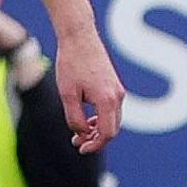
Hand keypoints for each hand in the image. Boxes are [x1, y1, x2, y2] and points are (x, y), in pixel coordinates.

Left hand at [53, 29, 126, 152]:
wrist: (80, 37)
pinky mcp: (114, 85)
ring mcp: (118, 90)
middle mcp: (118, 96)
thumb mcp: (68, 95)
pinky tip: (87, 118)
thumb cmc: (71, 63)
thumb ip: (74, 118)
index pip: (107, 133)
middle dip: (96, 139)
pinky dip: (101, 118)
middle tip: (76, 142)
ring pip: (113, 119)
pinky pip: (112, 109)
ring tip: (79, 132)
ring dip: (98, 129)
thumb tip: (81, 134)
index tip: (80, 149)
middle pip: (113, 129)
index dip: (94, 145)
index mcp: (107, 100)